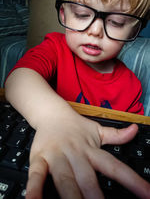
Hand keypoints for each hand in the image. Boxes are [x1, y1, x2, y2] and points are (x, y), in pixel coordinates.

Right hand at [25, 114, 149, 198]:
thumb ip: (117, 135)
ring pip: (64, 180)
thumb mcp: (98, 129)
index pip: (114, 167)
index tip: (147, 195)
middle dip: (95, 197)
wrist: (51, 113)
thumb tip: (136, 130)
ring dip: (70, 196)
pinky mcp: (39, 159)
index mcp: (91, 149)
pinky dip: (35, 189)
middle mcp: (76, 154)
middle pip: (87, 179)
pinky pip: (36, 176)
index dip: (132, 181)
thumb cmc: (76, 126)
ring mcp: (56, 157)